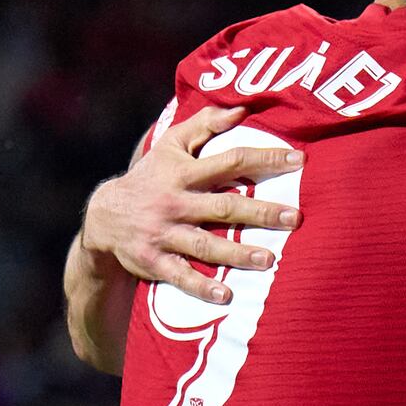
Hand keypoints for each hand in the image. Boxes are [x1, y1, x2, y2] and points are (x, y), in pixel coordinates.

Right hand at [82, 107, 298, 302]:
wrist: (105, 217)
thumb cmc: (150, 177)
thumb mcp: (169, 145)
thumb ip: (204, 125)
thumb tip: (240, 109)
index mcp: (184, 173)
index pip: (230, 161)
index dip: (264, 159)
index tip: (299, 160)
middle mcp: (176, 203)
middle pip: (224, 206)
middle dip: (260, 212)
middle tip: (295, 218)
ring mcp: (164, 234)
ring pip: (204, 243)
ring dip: (237, 253)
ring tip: (269, 260)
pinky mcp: (154, 261)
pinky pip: (180, 275)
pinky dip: (201, 286)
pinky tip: (225, 296)